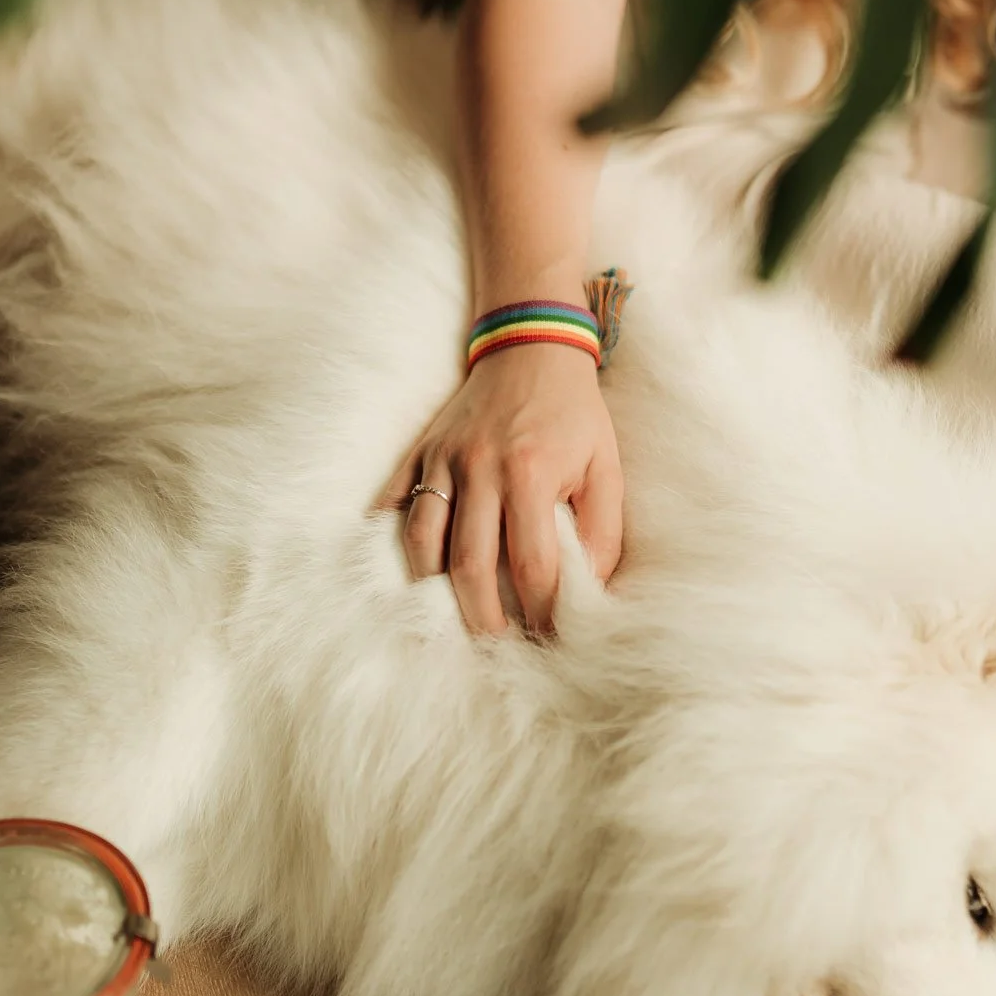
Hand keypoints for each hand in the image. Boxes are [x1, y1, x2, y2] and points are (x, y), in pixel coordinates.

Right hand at [385, 344, 622, 635]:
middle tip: (496, 646)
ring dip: (433, 590)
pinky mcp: (420, 452)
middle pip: (469, 567)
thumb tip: (589, 591)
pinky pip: (392, 504)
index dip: (541, 612)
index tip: (549, 637)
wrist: (531, 348)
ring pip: (422, 542)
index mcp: (530, 475)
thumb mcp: (605, 468)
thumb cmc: (574, 415)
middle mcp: (480, 470)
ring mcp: (442, 461)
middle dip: (482, 619)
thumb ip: (602, 531)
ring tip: (450, 618)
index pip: (532, 566)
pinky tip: (398, 573)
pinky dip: (389, 540)